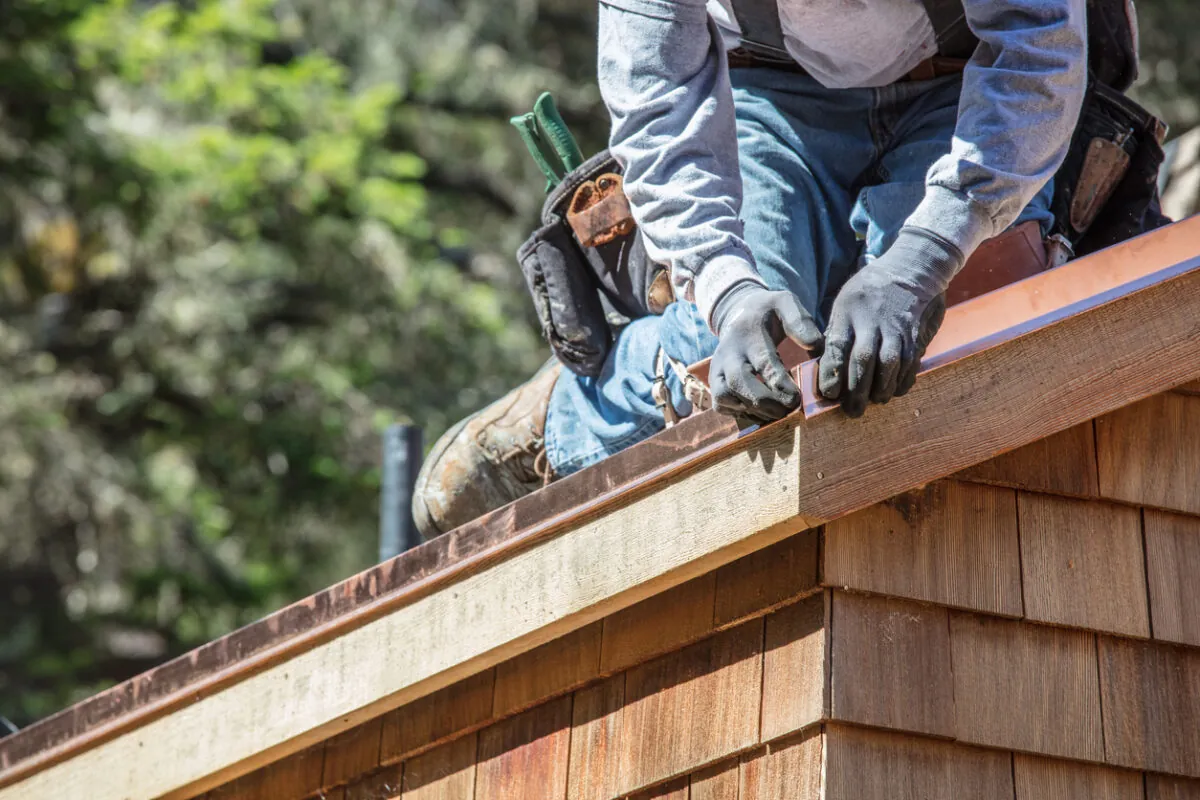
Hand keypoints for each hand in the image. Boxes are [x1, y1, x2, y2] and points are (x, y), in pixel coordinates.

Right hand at [709, 284, 823, 422]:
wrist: (738, 313)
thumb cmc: (768, 313)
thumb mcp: (785, 303)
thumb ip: (800, 321)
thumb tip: (814, 345)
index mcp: (748, 334)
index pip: (762, 362)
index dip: (779, 383)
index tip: (796, 398)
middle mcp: (728, 353)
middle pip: (737, 382)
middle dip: (764, 402)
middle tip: (788, 410)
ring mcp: (717, 368)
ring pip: (725, 397)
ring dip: (752, 410)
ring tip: (777, 413)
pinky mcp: (714, 382)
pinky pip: (720, 405)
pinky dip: (740, 413)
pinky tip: (762, 412)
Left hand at [818, 229, 961, 416]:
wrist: (911, 269)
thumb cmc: (868, 292)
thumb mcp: (844, 303)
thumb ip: (836, 333)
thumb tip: (824, 369)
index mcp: (848, 312)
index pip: (837, 346)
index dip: (832, 372)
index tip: (828, 394)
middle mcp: (872, 321)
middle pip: (864, 360)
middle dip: (857, 390)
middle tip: (852, 412)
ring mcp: (896, 328)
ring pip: (890, 364)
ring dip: (882, 388)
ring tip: (875, 402)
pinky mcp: (916, 334)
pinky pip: (911, 362)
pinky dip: (903, 380)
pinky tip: (895, 391)